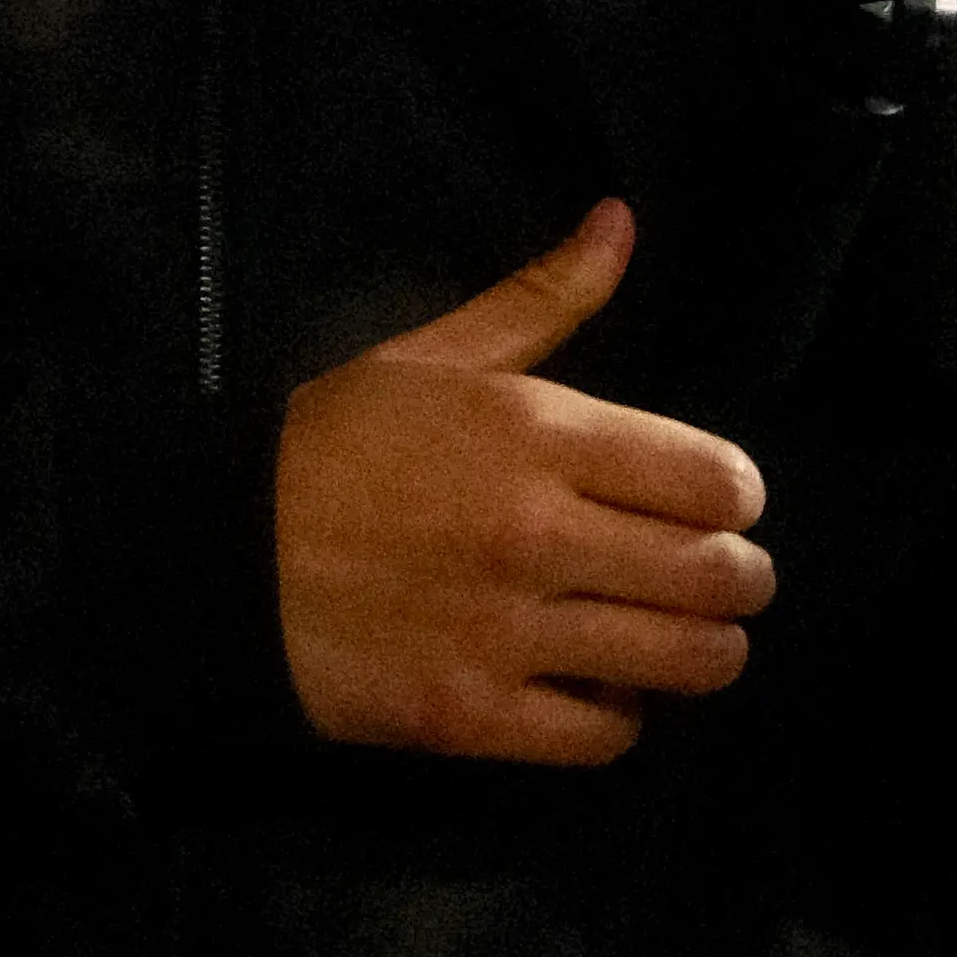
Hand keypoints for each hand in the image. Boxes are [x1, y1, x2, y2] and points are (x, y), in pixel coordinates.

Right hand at [273, 207, 778, 765]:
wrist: (218, 556)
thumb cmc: (332, 446)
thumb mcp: (432, 357)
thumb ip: (542, 298)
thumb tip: (622, 220)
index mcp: (535, 432)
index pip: (717, 480)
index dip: (736, 495)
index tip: (715, 504)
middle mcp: (537, 533)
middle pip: (720, 575)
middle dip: (738, 579)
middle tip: (713, 578)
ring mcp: (507, 633)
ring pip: (687, 662)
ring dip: (701, 652)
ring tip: (675, 638)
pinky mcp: (473, 716)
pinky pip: (607, 737)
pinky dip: (620, 717)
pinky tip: (598, 687)